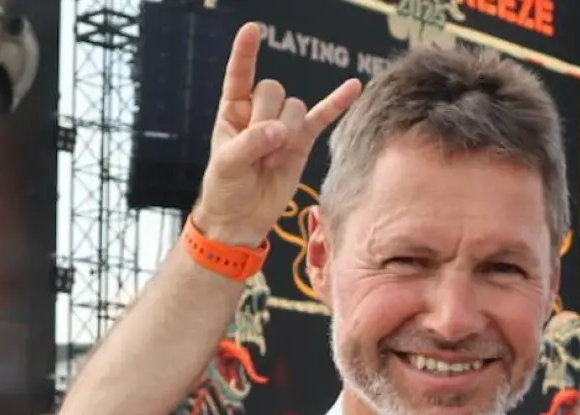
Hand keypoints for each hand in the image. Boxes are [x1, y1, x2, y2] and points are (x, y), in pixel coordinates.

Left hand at [195, 23, 361, 245]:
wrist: (242, 220)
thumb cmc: (225, 189)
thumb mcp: (227, 165)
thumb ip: (251, 143)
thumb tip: (280, 131)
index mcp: (232, 111)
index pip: (239, 75)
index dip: (245, 53)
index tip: (252, 29)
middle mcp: (258, 112)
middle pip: (273, 90)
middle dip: (266, 119)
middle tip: (257, 152)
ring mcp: (283, 125)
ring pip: (295, 107)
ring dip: (286, 134)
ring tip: (272, 161)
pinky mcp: (303, 142)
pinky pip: (323, 116)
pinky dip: (338, 102)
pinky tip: (354, 86)